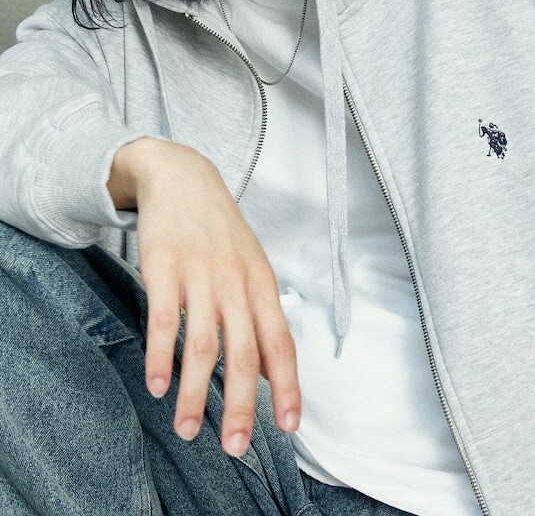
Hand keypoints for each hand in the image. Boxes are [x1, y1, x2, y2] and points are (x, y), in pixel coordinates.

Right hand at [109, 138, 300, 455]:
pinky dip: (161, 356)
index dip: (288, 386)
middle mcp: (236, 282)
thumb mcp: (251, 267)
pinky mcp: (165, 268)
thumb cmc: (220, 230)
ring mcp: (200, 275)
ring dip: (194, 392)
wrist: (183, 178)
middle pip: (244, 352)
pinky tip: (158, 385)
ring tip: (187, 429)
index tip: (289, 425)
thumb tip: (271, 372)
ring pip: (203, 344)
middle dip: (241, 404)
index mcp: (261, 284)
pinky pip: (164, 320)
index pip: (281, 342)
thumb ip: (260, 318)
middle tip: (234, 445)